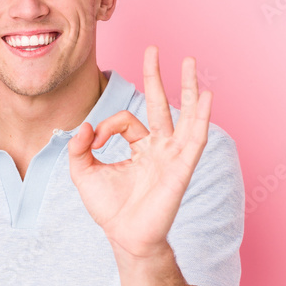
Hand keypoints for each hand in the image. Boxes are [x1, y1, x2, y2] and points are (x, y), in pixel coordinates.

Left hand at [67, 46, 212, 258]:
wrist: (125, 236)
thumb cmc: (109, 209)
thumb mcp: (84, 173)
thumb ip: (79, 148)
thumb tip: (83, 125)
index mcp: (139, 147)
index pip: (125, 121)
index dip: (106, 126)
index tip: (92, 140)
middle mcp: (159, 147)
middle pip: (160, 104)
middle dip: (157, 76)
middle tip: (155, 49)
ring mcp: (173, 155)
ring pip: (183, 115)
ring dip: (188, 88)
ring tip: (190, 62)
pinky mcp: (182, 167)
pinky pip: (195, 138)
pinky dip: (201, 117)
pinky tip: (206, 97)